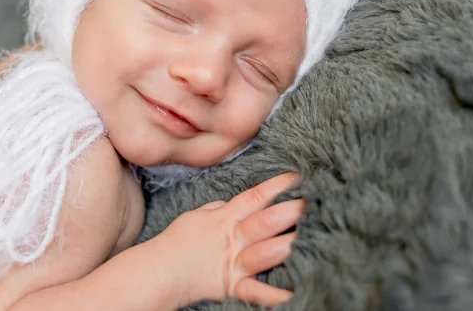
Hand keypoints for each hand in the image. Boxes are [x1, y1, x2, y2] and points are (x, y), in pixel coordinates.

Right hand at [154, 172, 303, 307]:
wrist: (160, 270)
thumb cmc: (178, 240)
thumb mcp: (198, 215)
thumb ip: (220, 208)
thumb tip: (235, 202)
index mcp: (225, 218)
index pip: (254, 197)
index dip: (276, 186)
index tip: (296, 177)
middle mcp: (232, 239)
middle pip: (264, 222)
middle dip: (289, 212)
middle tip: (313, 203)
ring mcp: (234, 263)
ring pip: (264, 252)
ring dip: (287, 245)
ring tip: (313, 239)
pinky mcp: (232, 286)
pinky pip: (256, 292)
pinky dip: (275, 294)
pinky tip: (294, 292)